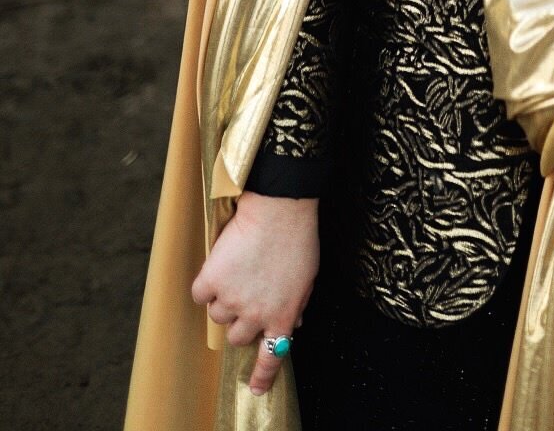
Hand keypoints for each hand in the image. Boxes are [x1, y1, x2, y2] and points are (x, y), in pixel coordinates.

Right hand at [191, 191, 319, 395]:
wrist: (280, 209)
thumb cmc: (298, 239)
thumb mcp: (308, 278)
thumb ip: (298, 304)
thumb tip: (294, 323)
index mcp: (283, 316)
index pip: (271, 356)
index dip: (262, 376)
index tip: (256, 389)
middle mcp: (256, 314)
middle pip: (236, 337)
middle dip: (240, 321)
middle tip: (246, 296)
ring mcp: (232, 298)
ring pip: (216, 316)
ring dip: (223, 300)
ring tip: (237, 272)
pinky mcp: (212, 280)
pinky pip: (200, 294)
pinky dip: (206, 284)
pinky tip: (220, 267)